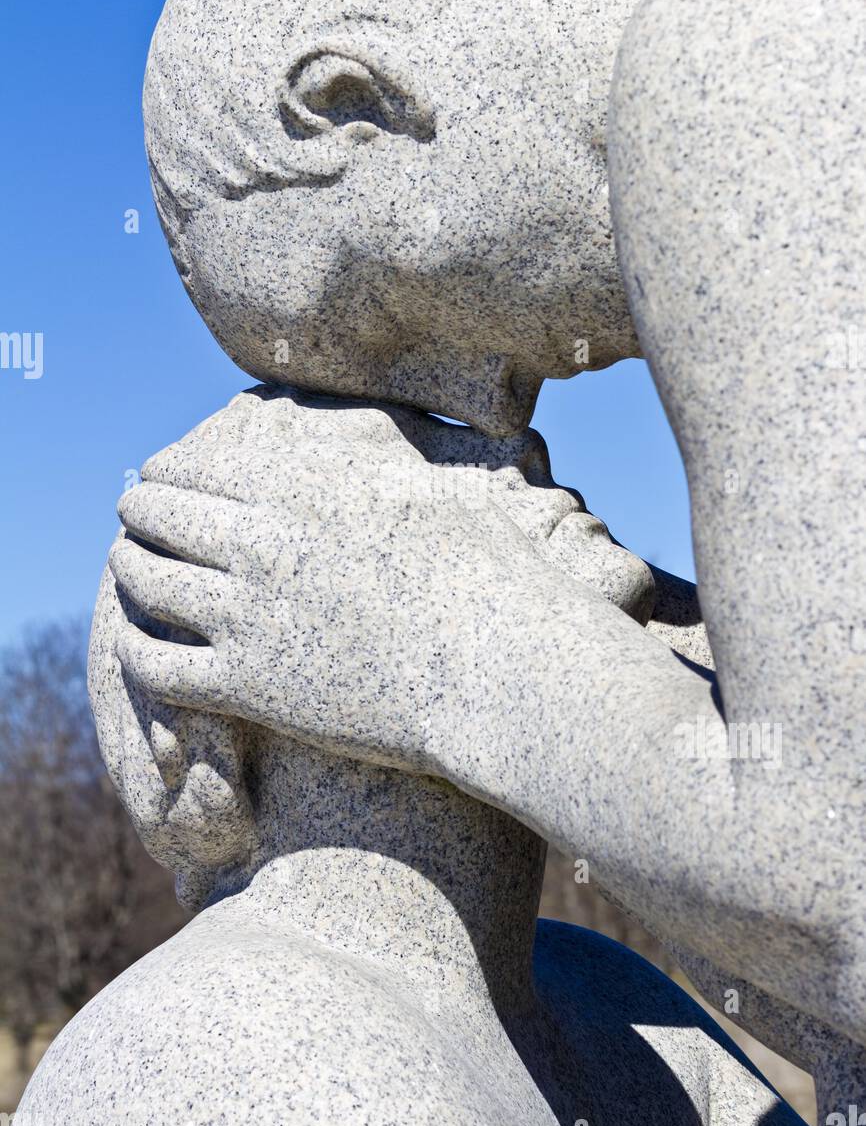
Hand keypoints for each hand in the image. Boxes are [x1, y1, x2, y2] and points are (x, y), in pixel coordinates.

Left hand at [109, 422, 555, 776]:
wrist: (498, 672)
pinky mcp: (250, 685)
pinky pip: (156, 664)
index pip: (196, 464)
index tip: (161, 476)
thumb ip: (379, 460)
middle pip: (158, 514)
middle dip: (140, 512)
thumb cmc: (488, 575)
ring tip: (130, 566)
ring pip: (145, 579)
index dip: (168, 470)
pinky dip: (136, 645)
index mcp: (304, 486)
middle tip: (136, 517)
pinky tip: (141, 640)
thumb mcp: (434, 487)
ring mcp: (250, 615)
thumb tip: (361, 439)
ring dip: (129, 568)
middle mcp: (263, 541)